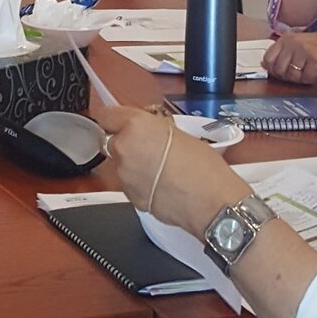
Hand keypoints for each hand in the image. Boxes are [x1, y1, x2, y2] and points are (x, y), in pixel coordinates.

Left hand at [93, 103, 229, 234]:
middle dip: (127, 144)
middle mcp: (124, 148)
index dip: (113, 119)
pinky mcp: (128, 196)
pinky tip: (162, 185)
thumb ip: (153, 130)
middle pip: (112, 142)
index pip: (106, 116)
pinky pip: (129, 184)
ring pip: (121, 165)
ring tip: (161, 171)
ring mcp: (123, 175)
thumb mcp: (179, 133)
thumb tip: (146, 132)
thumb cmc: (202, 166)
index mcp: (135, 126)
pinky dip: (140, 183)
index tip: (118, 122)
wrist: (210, 201)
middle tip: (150, 149)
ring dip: (134, 165)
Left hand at [263, 31, 316, 84]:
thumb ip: (282, 52)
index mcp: (286, 39)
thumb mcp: (299, 43)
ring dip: (300, 78)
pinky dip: (311, 79)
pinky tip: (316, 71)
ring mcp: (303, 52)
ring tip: (308, 70)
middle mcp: (292, 44)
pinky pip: (306, 79)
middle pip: (278, 70)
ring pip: (291, 76)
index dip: (272, 69)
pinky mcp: (314, 61)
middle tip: (298, 72)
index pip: (267, 58)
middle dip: (287, 76)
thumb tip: (264, 64)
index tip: (279, 71)